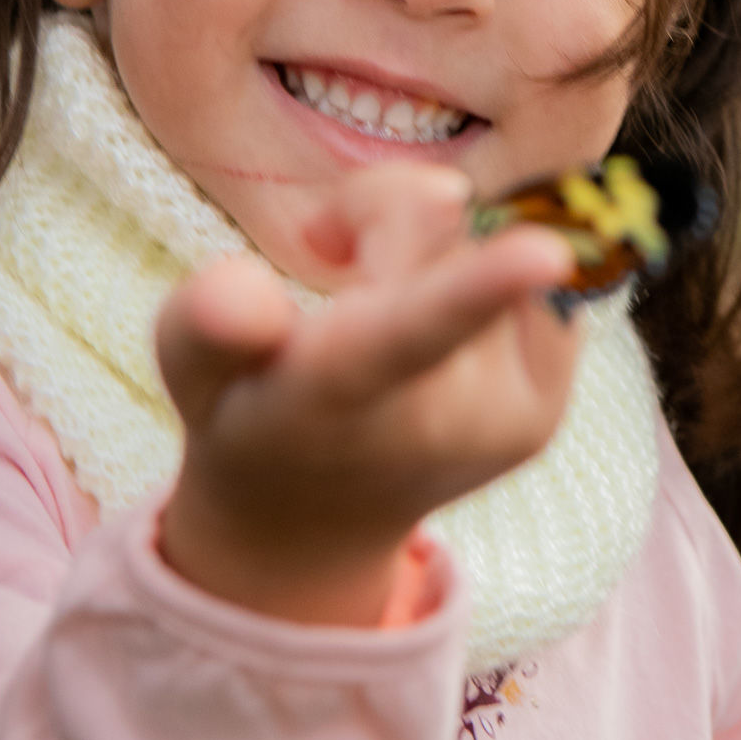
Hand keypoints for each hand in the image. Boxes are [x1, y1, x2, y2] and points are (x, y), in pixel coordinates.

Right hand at [157, 164, 577, 624]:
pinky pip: (532, 276)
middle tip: (332, 256)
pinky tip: (437, 325)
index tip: (547, 252)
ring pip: (485, 239)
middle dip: (381, 215)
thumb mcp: (191, 366)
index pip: (412, 329)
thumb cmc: (247, 409)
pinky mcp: (549, 403)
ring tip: (379, 302)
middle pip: (435, 227)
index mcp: (340, 396)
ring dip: (432, 246)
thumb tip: (248, 288)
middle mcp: (443, 420)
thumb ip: (208, 322)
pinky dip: (484, 273)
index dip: (483, 281)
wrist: (312, 524)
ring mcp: (511, 419)